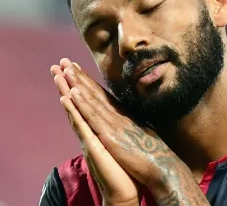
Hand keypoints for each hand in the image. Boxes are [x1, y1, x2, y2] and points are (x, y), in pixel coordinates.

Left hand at [52, 58, 209, 205]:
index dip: (88, 81)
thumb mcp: (140, 133)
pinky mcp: (110, 134)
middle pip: (94, 92)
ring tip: (65, 68)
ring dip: (77, 83)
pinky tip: (72, 92)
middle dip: (78, 76)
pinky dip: (82, 103)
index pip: (101, 95)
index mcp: (122, 115)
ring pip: (91, 100)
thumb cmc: (153, 153)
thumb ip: (130, 124)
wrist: (162, 165)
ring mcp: (113, 123)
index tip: (76, 69)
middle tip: (64, 60)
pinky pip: (93, 117)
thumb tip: (126, 121)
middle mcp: (116, 115)